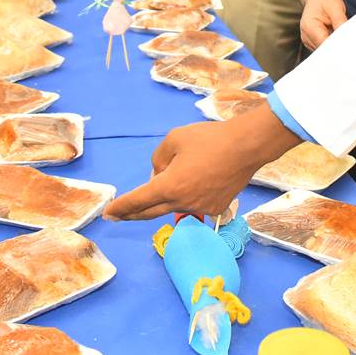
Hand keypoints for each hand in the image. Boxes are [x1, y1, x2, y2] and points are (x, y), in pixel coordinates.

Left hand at [104, 111, 300, 220]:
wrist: (246, 147)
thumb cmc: (209, 139)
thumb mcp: (174, 139)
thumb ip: (158, 158)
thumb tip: (158, 173)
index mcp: (169, 186)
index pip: (137, 201)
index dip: (120, 207)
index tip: (108, 213)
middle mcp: (182, 203)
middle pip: (150, 213)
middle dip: (131, 214)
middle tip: (117, 215)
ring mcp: (201, 208)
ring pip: (173, 207)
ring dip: (162, 201)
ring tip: (158, 187)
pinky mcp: (216, 208)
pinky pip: (193, 204)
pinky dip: (186, 197)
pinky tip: (194, 181)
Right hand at [300, 0, 347, 49]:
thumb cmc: (325, 0)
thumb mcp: (335, 6)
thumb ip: (340, 22)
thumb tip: (347, 37)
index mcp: (309, 27)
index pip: (325, 43)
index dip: (338, 45)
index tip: (351, 43)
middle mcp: (306, 36)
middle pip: (325, 50)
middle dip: (338, 46)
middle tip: (351, 40)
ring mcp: (309, 41)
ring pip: (325, 51)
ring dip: (335, 46)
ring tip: (343, 35)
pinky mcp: (313, 43)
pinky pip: (325, 49)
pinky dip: (333, 45)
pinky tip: (338, 37)